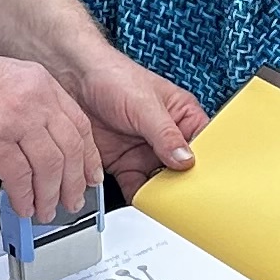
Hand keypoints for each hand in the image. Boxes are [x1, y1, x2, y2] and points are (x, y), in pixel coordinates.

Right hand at [0, 45, 103, 231]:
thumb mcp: (8, 79)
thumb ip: (31, 104)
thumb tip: (43, 138)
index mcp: (41, 84)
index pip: (79, 125)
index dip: (88, 156)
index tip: (89, 175)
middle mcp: (35, 99)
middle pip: (70, 149)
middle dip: (74, 183)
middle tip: (72, 201)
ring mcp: (16, 119)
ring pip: (49, 167)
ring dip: (49, 196)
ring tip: (44, 211)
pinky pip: (20, 177)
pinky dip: (23, 197)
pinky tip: (22, 206)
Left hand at [71, 47, 207, 193]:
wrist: (73, 79)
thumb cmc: (113, 76)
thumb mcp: (145, 105)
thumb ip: (165, 134)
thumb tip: (185, 159)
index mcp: (182, 116)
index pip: (203, 145)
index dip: (206, 164)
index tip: (205, 182)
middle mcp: (166, 137)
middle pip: (184, 170)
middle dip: (183, 185)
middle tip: (184, 198)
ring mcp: (144, 152)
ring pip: (161, 183)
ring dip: (161, 194)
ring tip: (164, 203)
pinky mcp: (123, 163)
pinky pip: (136, 187)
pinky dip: (139, 196)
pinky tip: (142, 201)